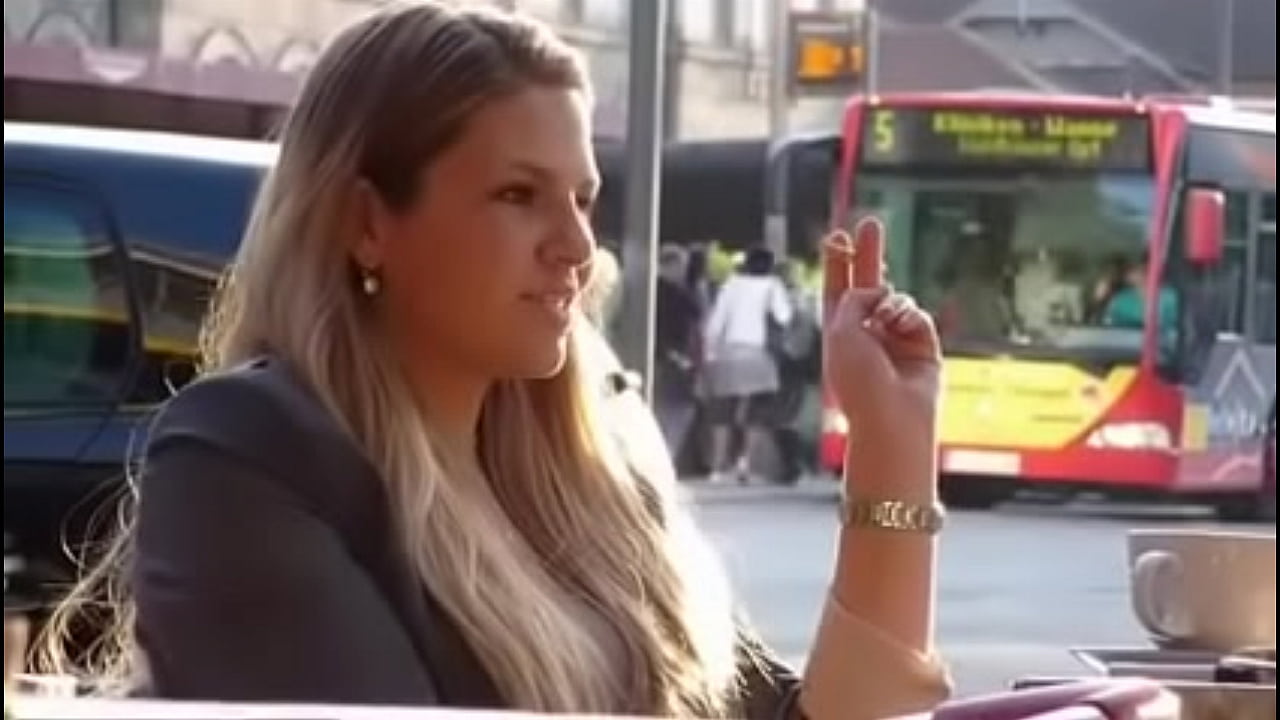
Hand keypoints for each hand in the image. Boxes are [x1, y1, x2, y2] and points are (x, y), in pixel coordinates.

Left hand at [823, 218, 941, 477]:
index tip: (836, 236)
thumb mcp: (841, 328)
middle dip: (869, 254)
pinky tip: (904, 331)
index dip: (836, 263)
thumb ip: (855, 298)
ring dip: (891, 302)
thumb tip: (882, 292)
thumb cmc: (859, 378)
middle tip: (871, 223)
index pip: (836, 289)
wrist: (892, 414)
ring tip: (886, 322)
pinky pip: (917, 314)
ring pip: (896, 298)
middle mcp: (865, 332)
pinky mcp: (922, 344)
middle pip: (867, 284)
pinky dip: (910, 316)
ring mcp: (894, 338)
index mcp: (838, 332)